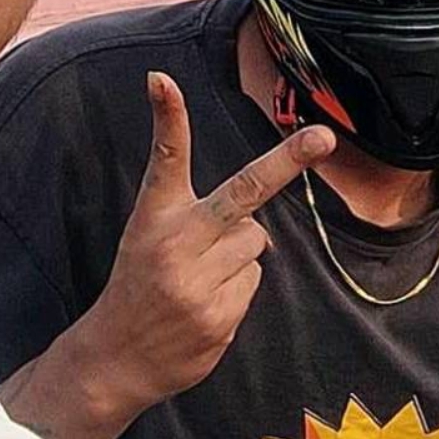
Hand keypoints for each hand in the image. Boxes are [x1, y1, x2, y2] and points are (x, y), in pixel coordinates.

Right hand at [78, 71, 334, 416]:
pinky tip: (205, 305)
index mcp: (154, 217)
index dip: (167, 117)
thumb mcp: (148, 238)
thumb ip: (201, 220)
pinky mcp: (218, 317)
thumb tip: (260, 226)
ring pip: (256, 243)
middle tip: (323, 137)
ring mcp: (198, 282)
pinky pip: (254, 282)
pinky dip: (237, 289)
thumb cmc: (140, 285)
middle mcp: (176, 243)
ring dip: (239, 256)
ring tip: (200, 278)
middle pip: (243, 191)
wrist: (115, 359)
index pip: (165, 158)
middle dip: (287, 161)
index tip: (161, 80)